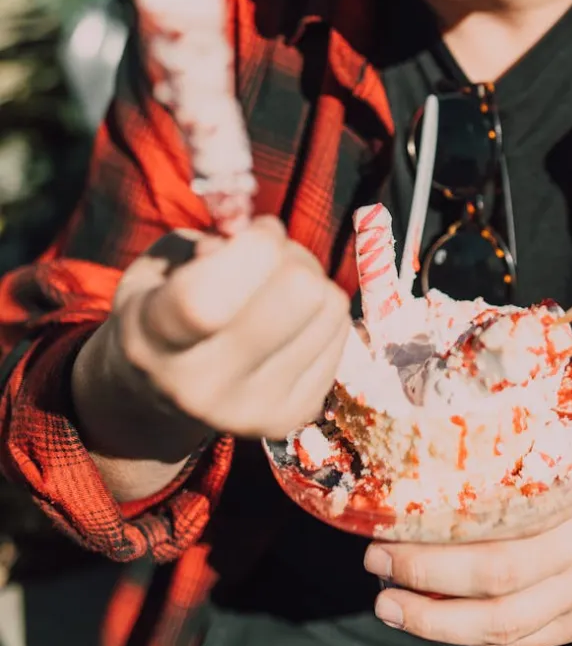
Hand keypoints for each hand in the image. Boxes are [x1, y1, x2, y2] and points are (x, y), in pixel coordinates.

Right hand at [78, 217, 351, 447]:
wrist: (158, 397)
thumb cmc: (159, 309)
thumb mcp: (157, 266)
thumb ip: (203, 245)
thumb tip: (262, 241)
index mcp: (154, 340)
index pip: (207, 300)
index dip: (253, 245)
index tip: (255, 229)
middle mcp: (203, 386)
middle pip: (297, 292)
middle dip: (289, 254)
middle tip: (269, 257)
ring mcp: (254, 410)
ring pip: (329, 305)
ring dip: (311, 279)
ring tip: (276, 289)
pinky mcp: (296, 416)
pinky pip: (342, 330)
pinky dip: (321, 312)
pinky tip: (289, 321)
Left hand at [364, 446, 571, 645]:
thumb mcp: (563, 442)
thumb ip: (512, 448)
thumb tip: (423, 439)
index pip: (500, 542)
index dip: (437, 549)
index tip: (385, 532)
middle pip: (496, 588)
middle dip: (425, 584)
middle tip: (375, 567)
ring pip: (505, 629)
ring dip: (437, 624)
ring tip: (390, 605)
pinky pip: (522, 642)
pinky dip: (473, 637)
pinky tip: (435, 620)